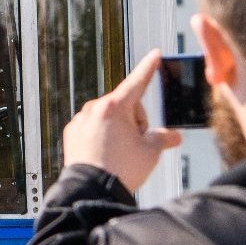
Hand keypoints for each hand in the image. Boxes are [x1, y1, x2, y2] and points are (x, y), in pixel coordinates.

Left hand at [61, 49, 180, 192]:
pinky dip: (101, 137)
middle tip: (136, 145)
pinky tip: (105, 154)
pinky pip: (92, 128)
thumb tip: (173, 136)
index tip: (155, 54)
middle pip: (125, 107)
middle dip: (135, 121)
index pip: (138, 82)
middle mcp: (95, 108)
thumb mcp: (150, 152)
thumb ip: (163, 138)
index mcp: (115, 107)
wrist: (92, 190)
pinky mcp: (72, 132)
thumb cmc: (122, 170)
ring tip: (119, 154)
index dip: (149, 67)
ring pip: (108, 118)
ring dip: (118, 129)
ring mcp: (81, 119)